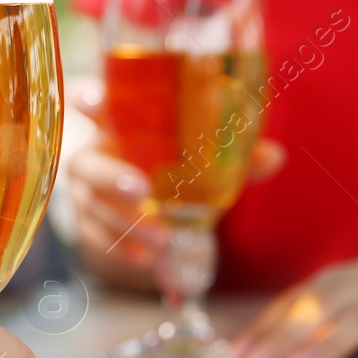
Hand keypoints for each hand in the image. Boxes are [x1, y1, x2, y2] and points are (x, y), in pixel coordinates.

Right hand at [67, 78, 283, 291]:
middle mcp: (93, 153)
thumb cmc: (168, 159)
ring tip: (160, 236)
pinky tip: (145, 257)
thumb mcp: (199, 152)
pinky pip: (94, 236)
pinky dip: (119, 249)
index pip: (90, 102)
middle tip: (140, 190)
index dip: (87, 100)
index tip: (93, 101)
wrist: (142, 196)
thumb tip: (273, 156)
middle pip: (84, 163)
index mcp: (115, 123)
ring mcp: (86, 191)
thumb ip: (234, 152)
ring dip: (123, 223)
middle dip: (109, 177)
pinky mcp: (88, 221)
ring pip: (91, 205)